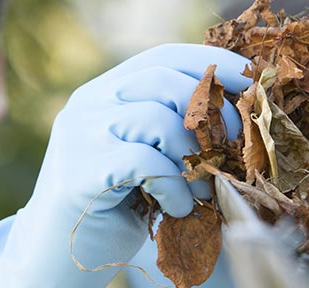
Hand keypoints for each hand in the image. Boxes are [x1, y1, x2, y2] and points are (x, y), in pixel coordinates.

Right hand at [0, 44, 249, 286]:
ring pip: (158, 121)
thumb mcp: (148, 154)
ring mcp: (81, 133)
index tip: (250, 79)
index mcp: (107, 90)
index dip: (210, 63)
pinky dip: (174, 187)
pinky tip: (178, 208)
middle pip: (164, 81)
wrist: (58, 253)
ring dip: (194, 159)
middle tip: (234, 146)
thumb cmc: (117, 203)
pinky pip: (146, 163)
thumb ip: (173, 126)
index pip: (164, 56)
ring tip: (202, 191)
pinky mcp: (81, 170)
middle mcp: (90, 102)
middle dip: (212, 113)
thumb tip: (237, 113)